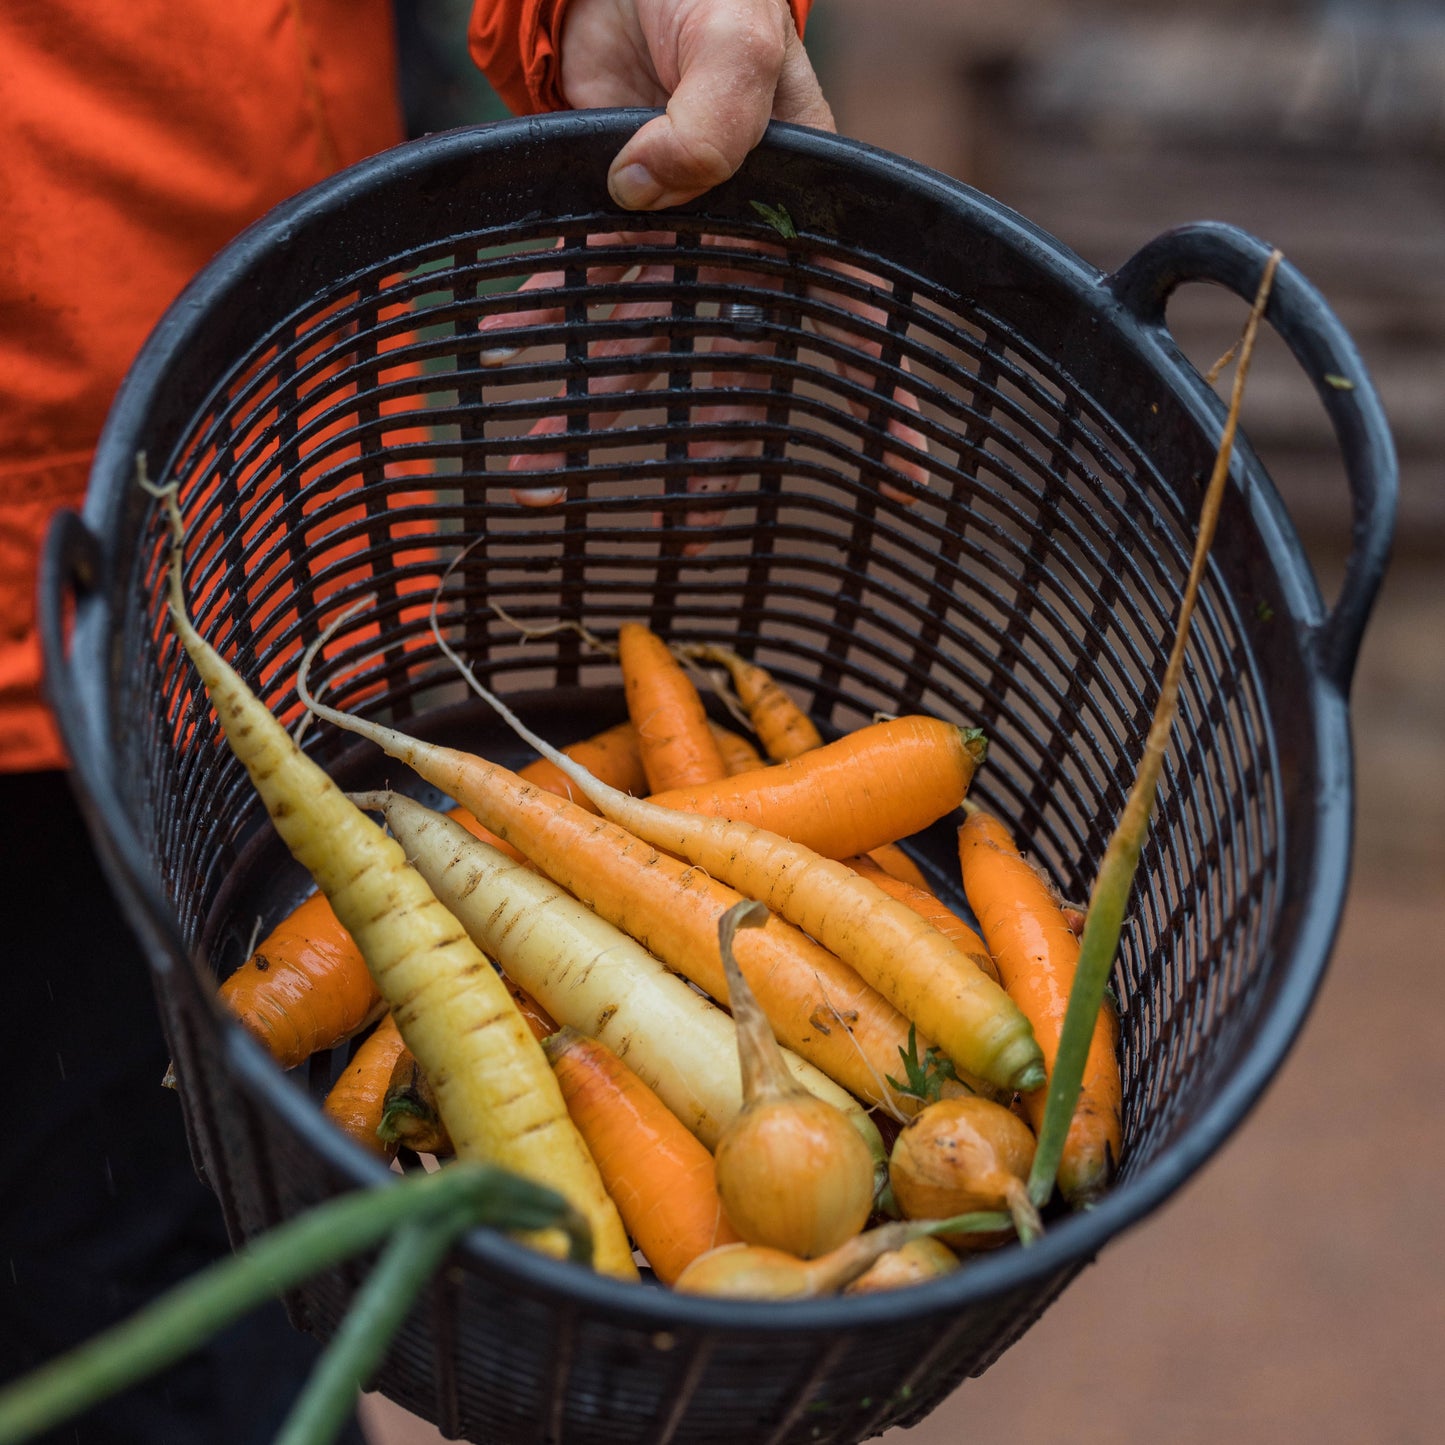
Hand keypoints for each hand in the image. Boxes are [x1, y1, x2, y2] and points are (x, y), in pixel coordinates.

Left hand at [477, 0, 929, 540]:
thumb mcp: (731, 39)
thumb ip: (709, 114)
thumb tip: (644, 190)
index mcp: (802, 210)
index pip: (851, 319)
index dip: (882, 402)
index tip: (906, 477)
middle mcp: (741, 243)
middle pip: (730, 368)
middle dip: (704, 451)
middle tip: (681, 529)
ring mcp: (675, 237)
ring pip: (640, 344)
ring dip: (590, 407)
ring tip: (537, 470)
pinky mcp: (612, 217)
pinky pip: (579, 284)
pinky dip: (544, 315)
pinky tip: (505, 347)